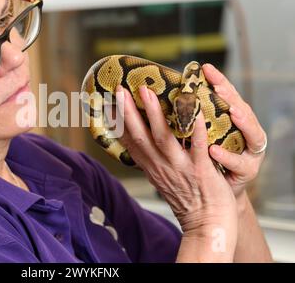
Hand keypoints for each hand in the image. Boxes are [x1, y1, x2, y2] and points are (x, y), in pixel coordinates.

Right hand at [115, 85, 236, 234]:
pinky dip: (195, 130)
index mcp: (151, 167)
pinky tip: (195, 113)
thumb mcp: (161, 180)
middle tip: (120, 90)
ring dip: (154, 114)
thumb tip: (140, 142)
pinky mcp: (201, 170)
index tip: (109, 103)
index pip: (129, 142)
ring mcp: (180, 167)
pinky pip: (197, 147)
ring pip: (163, 138)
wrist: (207, 225)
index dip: (118, 122)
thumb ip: (151, 159)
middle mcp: (161, 165)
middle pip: (140, 136)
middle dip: (128, 112)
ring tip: (147, 93)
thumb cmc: (188, 200)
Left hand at [202, 64, 266, 198]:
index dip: (219, 81)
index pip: (226, 97)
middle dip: (231, 95)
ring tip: (232, 109)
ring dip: (241, 119)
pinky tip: (214, 150)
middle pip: (242, 109)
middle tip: (219, 84)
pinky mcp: (247, 171)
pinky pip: (239, 163)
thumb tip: (168, 98)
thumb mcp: (200, 138)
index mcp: (229, 124)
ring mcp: (248, 152)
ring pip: (251, 132)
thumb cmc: (206, 165)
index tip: (205, 67)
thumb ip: (190, 120)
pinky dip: (226, 156)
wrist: (216, 199)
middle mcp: (244, 134)